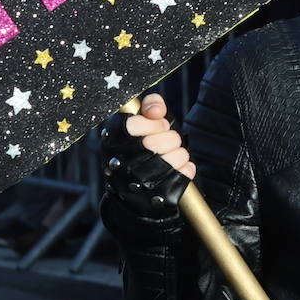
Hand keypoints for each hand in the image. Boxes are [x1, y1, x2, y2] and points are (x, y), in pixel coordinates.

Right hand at [100, 93, 194, 218]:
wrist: (133, 190)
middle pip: (159, 141)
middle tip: (165, 141)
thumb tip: (156, 110)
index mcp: (112, 141)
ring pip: (178, 155)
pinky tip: (174, 168)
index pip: (133, 125)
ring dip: (178, 152)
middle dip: (170, 137)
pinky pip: (186, 171)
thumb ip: (150, 105)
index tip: (157, 125)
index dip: (153, 123)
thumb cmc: (139, 147)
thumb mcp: (140, 122)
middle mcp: (121, 163)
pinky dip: (186, 166)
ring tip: (169, 154)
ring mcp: (139, 183)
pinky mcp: (160, 195)